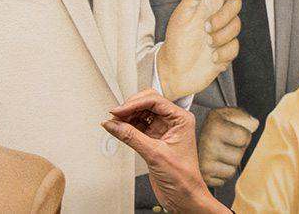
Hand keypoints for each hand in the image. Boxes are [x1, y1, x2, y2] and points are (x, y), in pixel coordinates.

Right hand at [102, 90, 229, 213]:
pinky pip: (138, 127)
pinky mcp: (154, 140)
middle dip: (130, 108)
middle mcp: (173, 122)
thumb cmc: (183, 177)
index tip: (118, 110)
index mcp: (181, 119)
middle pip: (147, 103)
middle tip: (115, 115)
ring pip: (141, 114)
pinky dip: (127, 127)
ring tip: (114, 123)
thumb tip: (113, 124)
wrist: (184, 197)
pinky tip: (119, 129)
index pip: (155, 101)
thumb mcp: (155, 154)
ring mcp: (163, 130)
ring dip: (127, 117)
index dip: (134, 103)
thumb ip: (132, 137)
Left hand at [157, 0, 248, 99]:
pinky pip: (235, 47)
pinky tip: (211, 57)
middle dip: (223, 17)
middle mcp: (218, 14)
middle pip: (235, 4)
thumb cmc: (176, 40)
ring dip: (220, 37)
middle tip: (205, 28)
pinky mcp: (228, 49)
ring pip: (237, 27)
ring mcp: (224, 32)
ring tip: (206, 44)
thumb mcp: (182, 14)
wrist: (175, 71)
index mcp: (207, 2)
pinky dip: (223, 52)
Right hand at [198, 106, 258, 186]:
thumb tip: (254, 124)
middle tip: (225, 145)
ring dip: (229, 164)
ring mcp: (204, 163)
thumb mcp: (225, 114)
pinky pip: (223, 181)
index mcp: (215, 127)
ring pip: (231, 171)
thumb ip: (243, 117)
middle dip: (236, 151)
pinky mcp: (204, 178)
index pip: (245, 138)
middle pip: (238, 157)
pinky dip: (221, 174)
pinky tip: (214, 163)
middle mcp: (208, 145)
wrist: (187, 139)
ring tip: (219, 154)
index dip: (243, 135)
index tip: (233, 134)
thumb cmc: (211, 128)